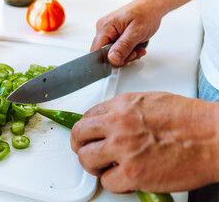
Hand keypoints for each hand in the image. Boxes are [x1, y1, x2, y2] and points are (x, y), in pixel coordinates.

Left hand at [70, 92, 218, 192]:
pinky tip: (126, 178)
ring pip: (86, 160)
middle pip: (79, 136)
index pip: (87, 117)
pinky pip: (108, 182)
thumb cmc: (190, 119)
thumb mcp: (149, 101)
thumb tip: (109, 120)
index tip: (88, 137)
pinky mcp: (132, 173)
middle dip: (81, 146)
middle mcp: (118, 125)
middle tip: (88, 152)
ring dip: (94, 166)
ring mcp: (123, 149)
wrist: (214, 136)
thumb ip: (124, 110)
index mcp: (121, 106)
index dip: (86, 130)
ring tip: (106, 167)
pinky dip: (115, 183)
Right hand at [91, 0, 162, 65]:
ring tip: (137, 49)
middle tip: (134, 53)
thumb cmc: (146, 12)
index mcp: (105, 27)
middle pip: (103, 54)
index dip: (109, 60)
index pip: (97, 51)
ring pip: (110, 53)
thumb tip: (112, 58)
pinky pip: (114, 49)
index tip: (124, 59)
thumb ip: (124, 46)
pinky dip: (125, 51)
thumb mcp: (137, 31)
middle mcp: (102, 29)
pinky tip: (134, 47)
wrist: (151, 5)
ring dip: (125, 55)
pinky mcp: (112, 34)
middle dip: (120, 58)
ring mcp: (107, 31)